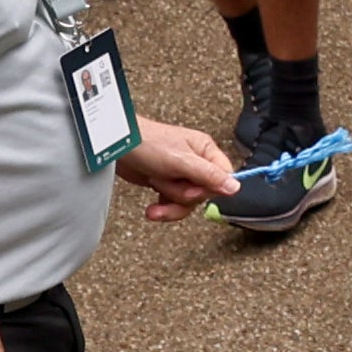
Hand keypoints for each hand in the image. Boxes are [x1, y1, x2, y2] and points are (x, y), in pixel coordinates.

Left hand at [116, 114, 241, 213]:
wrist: (116, 146)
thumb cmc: (147, 143)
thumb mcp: (181, 161)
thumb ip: (209, 175)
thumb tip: (235, 187)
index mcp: (205, 151)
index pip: (223, 177)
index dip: (211, 189)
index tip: (195, 190)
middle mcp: (196, 162)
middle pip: (203, 194)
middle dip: (183, 194)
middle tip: (168, 183)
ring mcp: (180, 174)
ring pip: (187, 202)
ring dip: (170, 203)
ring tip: (156, 195)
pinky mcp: (165, 183)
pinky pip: (172, 203)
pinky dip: (162, 207)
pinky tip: (152, 208)